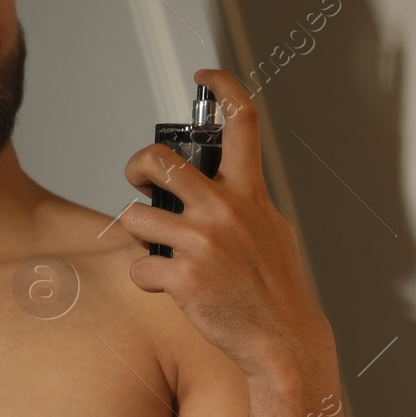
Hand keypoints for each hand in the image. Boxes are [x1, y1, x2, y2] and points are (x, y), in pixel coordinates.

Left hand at [120, 68, 330, 381]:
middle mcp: (225, 211)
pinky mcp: (183, 278)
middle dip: (136, 166)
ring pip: (133, 218)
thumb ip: (245, 202)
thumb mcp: (273, 230)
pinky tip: (167, 286)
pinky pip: (138, 267)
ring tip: (157, 248)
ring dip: (136, 234)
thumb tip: (218, 183)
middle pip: (158, 161)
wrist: (283, 339)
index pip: (242, 122)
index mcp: (250, 193)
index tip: (205, 77)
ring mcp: (202, 244)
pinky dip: (146, 279)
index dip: (222, 87)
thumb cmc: (276, 288)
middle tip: (138, 181)